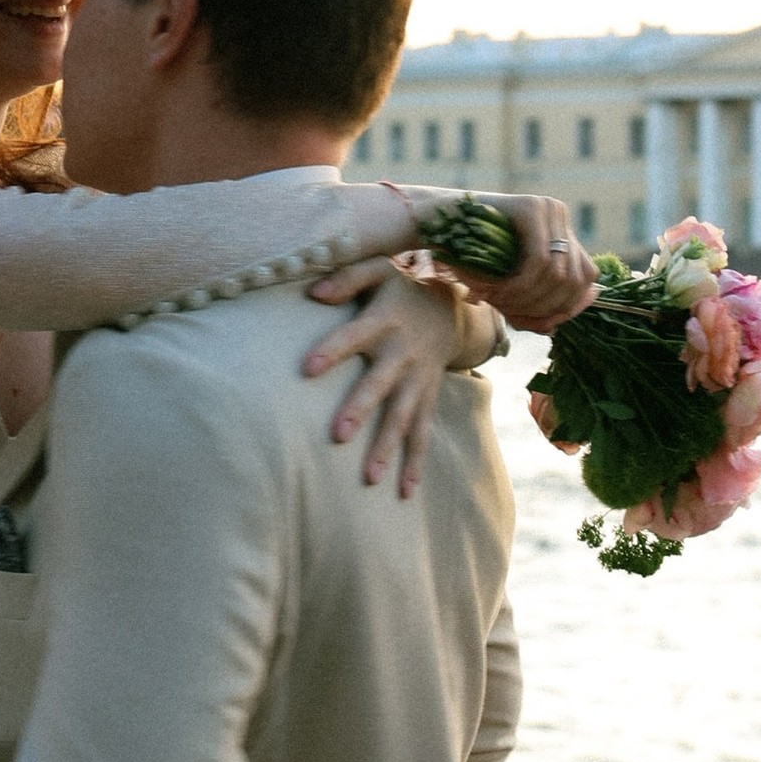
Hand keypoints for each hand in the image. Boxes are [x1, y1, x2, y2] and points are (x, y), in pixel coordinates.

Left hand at [299, 265, 464, 493]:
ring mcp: (417, 380)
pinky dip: (416, 462)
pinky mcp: (426, 398)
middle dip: (360, 410)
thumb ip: (347, 277)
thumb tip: (312, 292)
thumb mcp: (379, 270)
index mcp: (384, 321)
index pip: (353, 335)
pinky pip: (423, 433)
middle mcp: (401, 354)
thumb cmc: (401, 287)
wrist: (453, 307)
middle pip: (379, 385)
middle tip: (338, 435)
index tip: (307, 368)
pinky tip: (404, 492)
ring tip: (371, 479)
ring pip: (403, 417)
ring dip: (388, 447)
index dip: (332, 350)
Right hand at [462, 195, 599, 334]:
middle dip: (543, 307)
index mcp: (562, 230)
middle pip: (577, 279)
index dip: (566, 307)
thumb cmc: (470, 258)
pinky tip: (497, 293)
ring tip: (498, 304)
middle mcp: (560, 215)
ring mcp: (549, 208)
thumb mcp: (511, 288)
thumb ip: (533, 308)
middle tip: (510, 316)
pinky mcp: (531, 208)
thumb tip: (556, 327)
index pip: (586, 277)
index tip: (537, 321)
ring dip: (527, 299)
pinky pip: (539, 262)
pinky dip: (520, 286)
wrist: (435, 224)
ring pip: (559, 274)